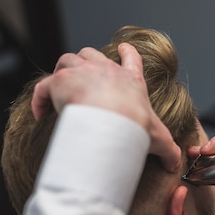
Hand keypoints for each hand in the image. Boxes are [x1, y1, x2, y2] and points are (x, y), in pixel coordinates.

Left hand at [31, 45, 180, 171]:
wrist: (112, 122)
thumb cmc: (136, 127)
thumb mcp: (158, 139)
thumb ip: (169, 152)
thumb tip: (175, 165)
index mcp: (129, 81)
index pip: (131, 59)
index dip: (128, 53)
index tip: (124, 48)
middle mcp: (105, 71)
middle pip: (92, 54)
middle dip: (86, 61)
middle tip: (83, 75)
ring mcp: (81, 72)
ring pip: (67, 60)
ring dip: (63, 71)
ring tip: (60, 89)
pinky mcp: (59, 81)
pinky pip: (43, 86)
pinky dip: (39, 98)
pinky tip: (40, 114)